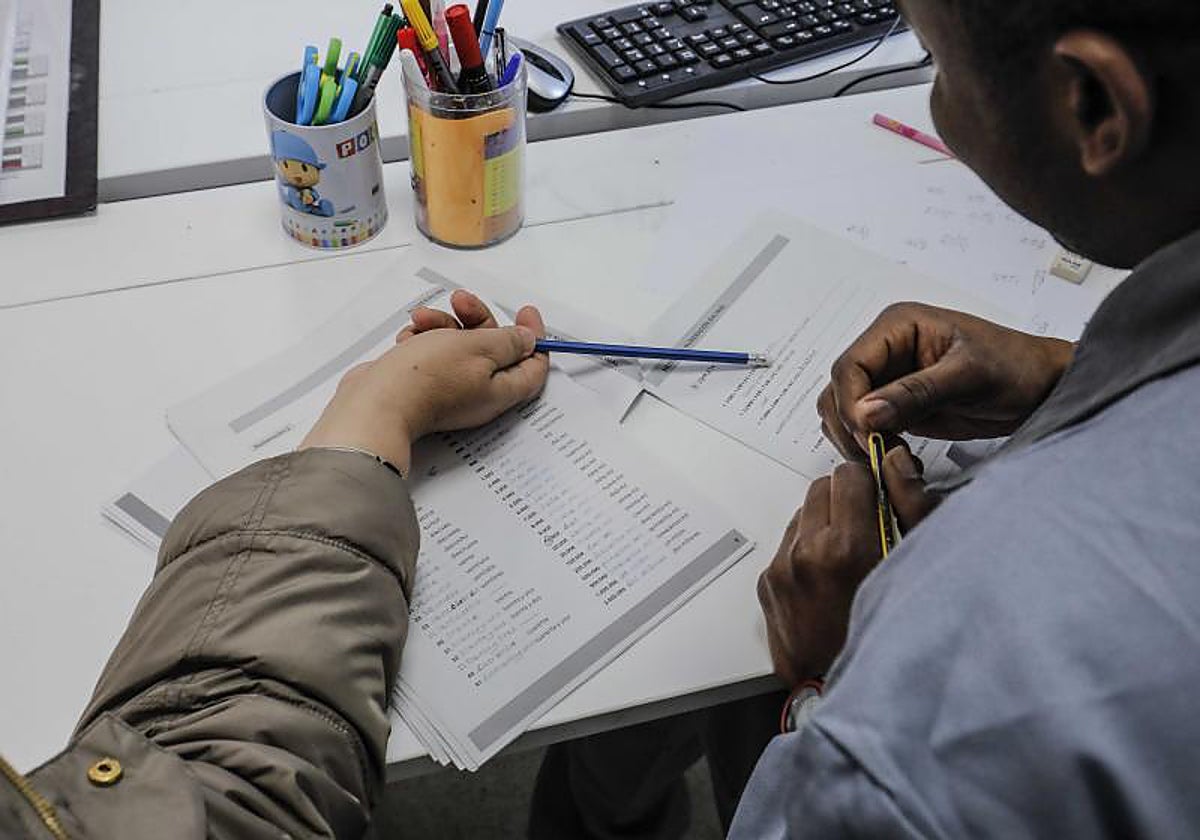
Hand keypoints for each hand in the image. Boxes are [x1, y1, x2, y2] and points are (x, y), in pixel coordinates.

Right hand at [300, 291, 548, 472]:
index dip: (534, 337)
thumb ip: (507, 342)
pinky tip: (408, 338)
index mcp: (500, 390)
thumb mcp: (478, 347)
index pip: (533, 367)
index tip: (525, 312)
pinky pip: (431, 354)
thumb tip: (526, 341)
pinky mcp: (423, 384)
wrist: (375, 402)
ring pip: (458, 346)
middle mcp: (478, 393)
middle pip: (493, 349)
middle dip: (477, 319)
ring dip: (442, 326)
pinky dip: (422, 340)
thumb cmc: (426, 378)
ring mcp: (449, 389)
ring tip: (421, 320)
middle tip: (461, 300)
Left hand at [757, 448, 938, 687]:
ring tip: (846, 559)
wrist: (842, 691)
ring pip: (801, 514)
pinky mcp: (767, 584)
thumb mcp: (917, 566)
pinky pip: (787, 544)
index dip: (869, 484)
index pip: (848, 475)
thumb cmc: (891, 637)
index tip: (879, 499)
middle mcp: (805, 554)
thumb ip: (910, 505)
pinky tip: (827, 579)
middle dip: (844, 499)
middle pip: (821, 487)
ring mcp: (781, 569)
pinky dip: (806, 550)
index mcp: (846, 547)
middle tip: (865, 528)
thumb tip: (894, 460)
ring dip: (823, 523)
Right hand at [818, 303, 1073, 458]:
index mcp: (897, 326)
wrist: (1042, 388)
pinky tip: (895, 456)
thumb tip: (865, 413)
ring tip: (888, 455)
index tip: (868, 433)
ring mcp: (888, 379)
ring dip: (855, 438)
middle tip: (878, 451)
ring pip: (843, 412)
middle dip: (851, 425)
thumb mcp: (969, 376)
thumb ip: (915, 392)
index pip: (848, 366)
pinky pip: (864, 427)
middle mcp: (886, 350)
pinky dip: (870, 446)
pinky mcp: (896, 406)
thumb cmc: (1017, 367)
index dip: (850, 403)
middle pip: (838, 391)